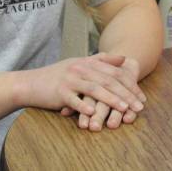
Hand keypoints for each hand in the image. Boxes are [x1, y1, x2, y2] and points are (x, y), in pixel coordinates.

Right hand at [16, 53, 144, 116]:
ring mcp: (70, 80)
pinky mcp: (59, 92)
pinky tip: (95, 114)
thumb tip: (123, 58)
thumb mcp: (79, 64)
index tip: (141, 97)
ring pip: (94, 89)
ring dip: (111, 100)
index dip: (129, 84)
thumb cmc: (58, 76)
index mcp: (87, 62)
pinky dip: (85, 107)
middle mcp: (80, 68)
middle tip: (139, 106)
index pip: (114, 72)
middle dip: (126, 94)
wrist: (31, 83)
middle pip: (108, 81)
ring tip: (124, 109)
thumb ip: (101, 60)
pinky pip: (75, 100)